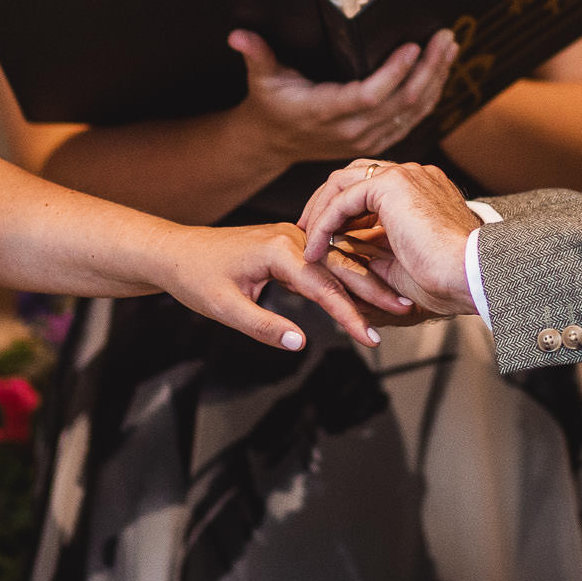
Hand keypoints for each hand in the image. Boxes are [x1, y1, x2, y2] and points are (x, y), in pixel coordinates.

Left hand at [147, 218, 393, 351]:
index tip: (370, 337)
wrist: (176, 251)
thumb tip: (300, 344)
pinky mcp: (291, 244)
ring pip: (337, 259)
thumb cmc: (196, 277)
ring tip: (396, 301)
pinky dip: (348, 274)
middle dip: (374, 289)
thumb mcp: (225, 308)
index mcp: (277, 249)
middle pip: (341, 264)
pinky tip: (367, 288)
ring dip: (366, 280)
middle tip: (405, 309)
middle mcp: (291, 236)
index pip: (323, 284)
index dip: (349, 313)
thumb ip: (264, 326)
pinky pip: (326, 258)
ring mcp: (293, 237)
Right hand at [230, 30, 457, 167]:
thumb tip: (238, 34)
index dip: (394, 73)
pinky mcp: (379, 140)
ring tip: (449, 47)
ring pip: (414, 112)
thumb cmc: (271, 103)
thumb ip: (256, 54)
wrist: (274, 142)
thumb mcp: (261, 78)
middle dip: (428, 68)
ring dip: (436, 79)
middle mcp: (351, 130)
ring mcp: (368, 138)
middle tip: (444, 37)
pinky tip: (441, 70)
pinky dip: (432, 95)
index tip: (412, 46)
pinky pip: (413, 120)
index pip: (369, 95)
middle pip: (401, 102)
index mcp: (325, 112)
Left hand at [298, 160, 480, 318]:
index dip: (344, 210)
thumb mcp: (401, 262)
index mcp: (422, 189)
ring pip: (343, 182)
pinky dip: (323, 224)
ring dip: (319, 212)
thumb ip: (375, 251)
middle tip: (306, 231)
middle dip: (325, 203)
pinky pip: (342, 201)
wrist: (469, 275)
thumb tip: (346, 254)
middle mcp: (414, 174)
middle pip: (353, 175)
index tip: (327, 237)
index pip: (371, 187)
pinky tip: (315, 248)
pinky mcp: (391, 184)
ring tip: (306, 241)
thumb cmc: (446, 279)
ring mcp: (403, 174)